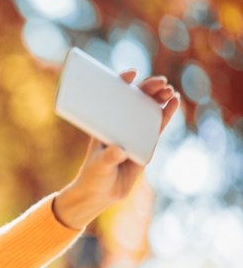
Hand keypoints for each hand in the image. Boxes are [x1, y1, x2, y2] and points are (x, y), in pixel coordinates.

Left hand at [53, 70, 180, 228]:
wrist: (101, 194)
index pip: (112, 96)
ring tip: (169, 90)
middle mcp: (119, 123)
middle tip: (159, 82)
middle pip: (135, 100)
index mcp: (104, 122)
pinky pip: (157, 125)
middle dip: (148, 88)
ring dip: (158, 98)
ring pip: (148, 110)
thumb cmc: (94, 176)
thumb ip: (109, 158)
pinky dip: (166, 114)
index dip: (123, 82)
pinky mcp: (145, 143)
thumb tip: (120, 150)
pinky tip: (174, 103)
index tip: (132, 73)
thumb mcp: (99, 165)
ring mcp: (133, 132)